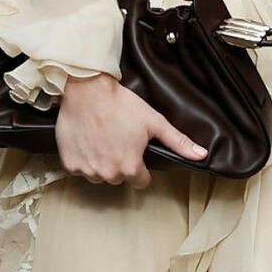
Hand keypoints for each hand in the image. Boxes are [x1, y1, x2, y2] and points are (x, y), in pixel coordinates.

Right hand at [56, 73, 208, 188]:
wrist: (87, 90)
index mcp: (130, 167)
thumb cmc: (121, 104)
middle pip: (119, 178)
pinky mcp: (70, 164)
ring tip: (102, 139)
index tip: (135, 151)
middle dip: (120, 163)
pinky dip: (83, 158)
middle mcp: (108, 173)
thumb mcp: (154, 122)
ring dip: (101, 163)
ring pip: (99, 175)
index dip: (140, 166)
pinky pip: (80, 169)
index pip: (141, 181)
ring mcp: (87, 170)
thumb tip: (202, 155)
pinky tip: (87, 140)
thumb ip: (178, 142)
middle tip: (118, 139)